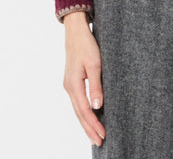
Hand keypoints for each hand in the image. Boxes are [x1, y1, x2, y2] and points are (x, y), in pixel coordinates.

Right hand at [63, 12, 105, 147]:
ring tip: (94, 135)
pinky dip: (83, 112)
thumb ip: (96, 86)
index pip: (84, 111)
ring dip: (86, 122)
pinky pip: (77, 101)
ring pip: (77, 109)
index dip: (94, 124)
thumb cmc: (87, 44)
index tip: (103, 135)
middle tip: (99, 142)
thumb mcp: (95, 64)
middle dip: (89, 129)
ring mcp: (69, 84)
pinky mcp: (72, 80)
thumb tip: (97, 107)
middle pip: (79, 114)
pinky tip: (89, 116)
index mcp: (74, 85)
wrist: (75, 30)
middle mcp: (69, 87)